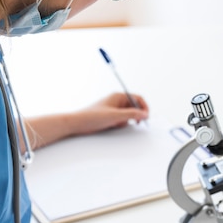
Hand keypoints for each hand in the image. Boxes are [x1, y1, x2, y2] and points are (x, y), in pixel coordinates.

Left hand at [24, 92, 149, 149]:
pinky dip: (120, 124)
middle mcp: (116, 101)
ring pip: (128, 115)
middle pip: (134, 106)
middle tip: (136, 123)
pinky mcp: (109, 116)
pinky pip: (121, 120)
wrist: (76, 124)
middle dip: (135, 115)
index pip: (137, 98)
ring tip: (117, 124)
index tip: (146, 116)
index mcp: (118, 96)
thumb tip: (144, 114)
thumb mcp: (115, 116)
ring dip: (126, 121)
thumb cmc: (91, 117)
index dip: (144, 107)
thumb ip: (132, 114)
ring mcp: (113, 109)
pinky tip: (113, 126)